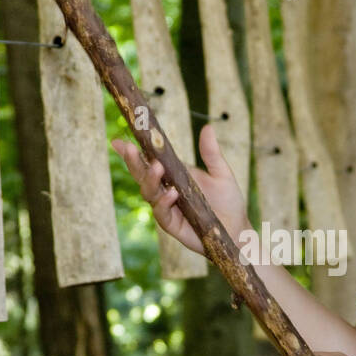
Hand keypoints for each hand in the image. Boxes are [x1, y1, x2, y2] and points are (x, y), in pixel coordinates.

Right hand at [111, 122, 249, 254]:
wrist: (237, 228)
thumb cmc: (229, 200)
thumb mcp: (221, 173)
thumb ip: (211, 153)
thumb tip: (208, 127)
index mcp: (174, 175)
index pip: (149, 161)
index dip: (133, 152)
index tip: (118, 141)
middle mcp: (165, 190)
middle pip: (143, 175)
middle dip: (134, 162)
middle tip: (129, 148)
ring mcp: (166, 207)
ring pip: (149, 193)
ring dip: (150, 179)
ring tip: (157, 168)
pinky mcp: (172, 225)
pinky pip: (161, 213)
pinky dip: (164, 202)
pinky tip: (171, 194)